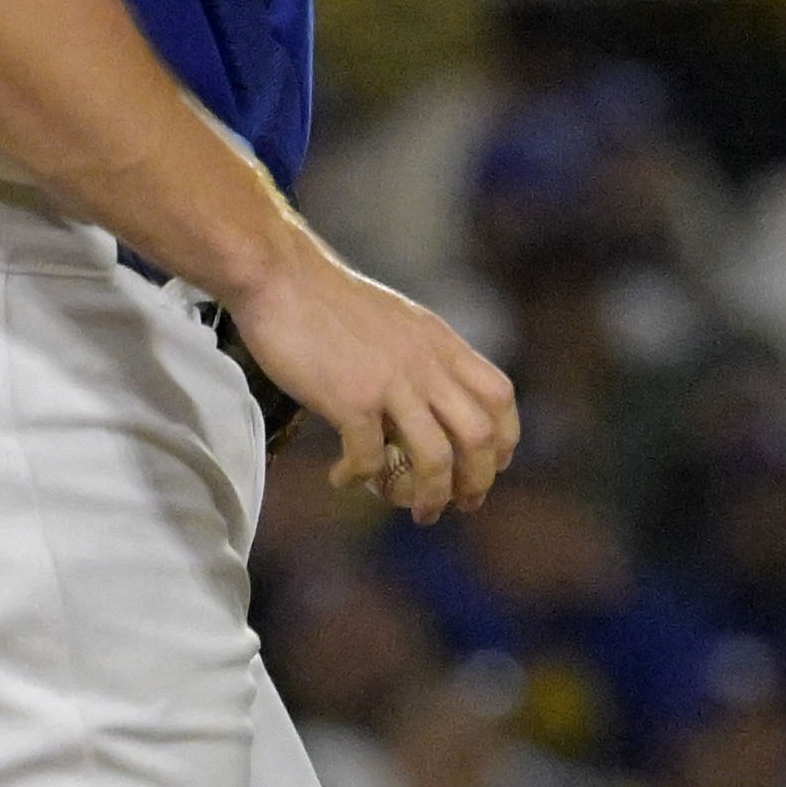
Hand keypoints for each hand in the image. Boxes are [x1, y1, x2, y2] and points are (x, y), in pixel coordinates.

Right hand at [226, 242, 519, 523]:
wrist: (280, 276)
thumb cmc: (329, 301)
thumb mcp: (399, 321)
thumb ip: (422, 356)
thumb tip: (431, 399)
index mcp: (441, 344)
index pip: (499, 396)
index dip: (505, 438)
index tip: (492, 465)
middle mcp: (426, 364)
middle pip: (479, 436)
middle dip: (478, 480)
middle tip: (462, 503)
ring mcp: (392, 382)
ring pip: (435, 458)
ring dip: (430, 495)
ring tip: (416, 510)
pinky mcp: (351, 399)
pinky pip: (369, 458)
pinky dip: (360, 478)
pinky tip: (343, 478)